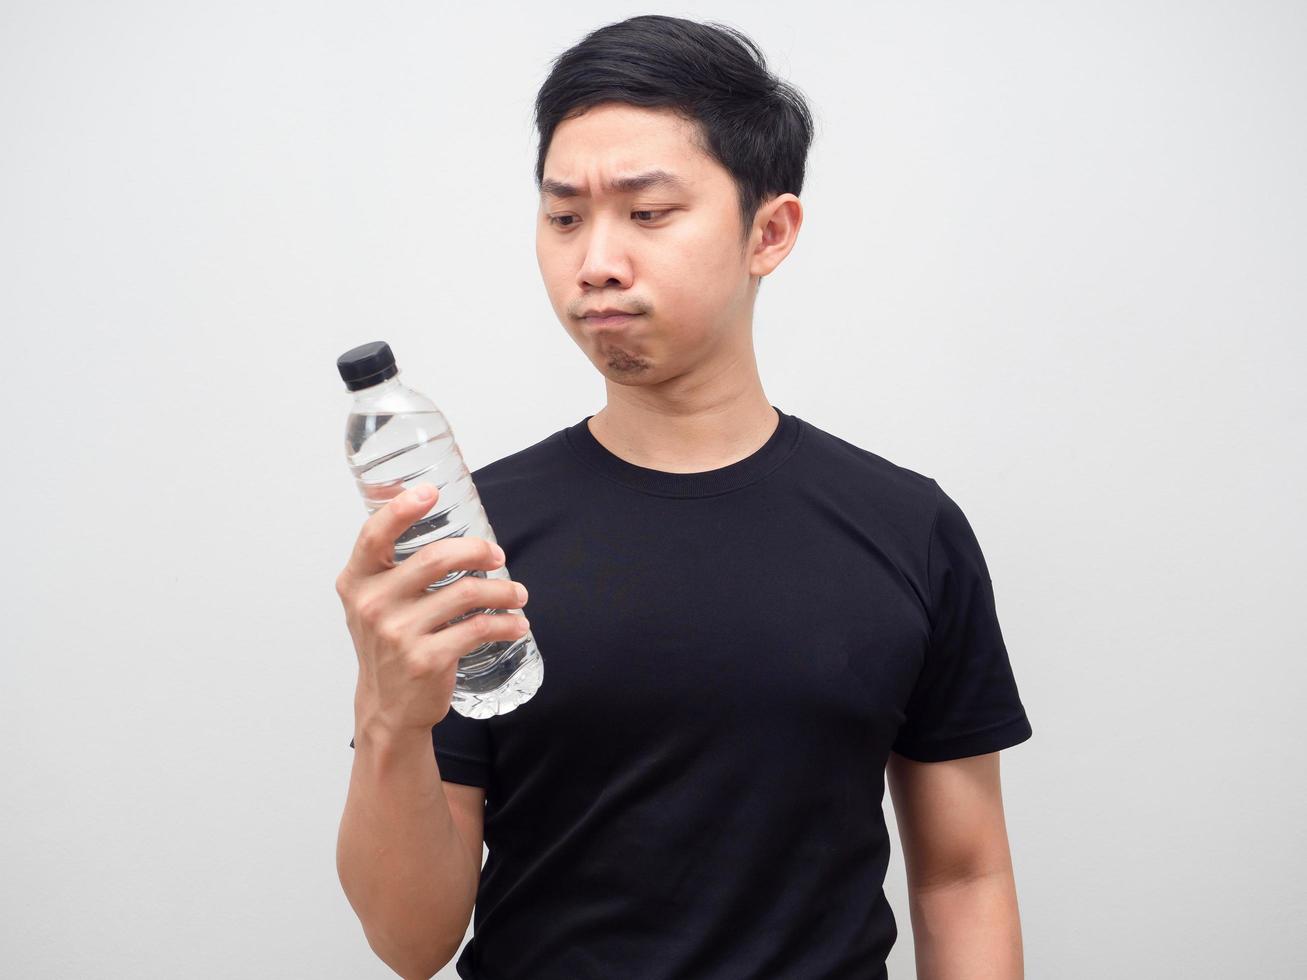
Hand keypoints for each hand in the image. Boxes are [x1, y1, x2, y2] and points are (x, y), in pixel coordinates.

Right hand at [335, 482, 529, 733]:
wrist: (387, 708)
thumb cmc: (387, 644)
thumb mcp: (372, 602)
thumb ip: (390, 565)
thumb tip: (431, 514)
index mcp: (357, 582)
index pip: (374, 535)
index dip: (401, 509)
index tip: (429, 492)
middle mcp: (373, 605)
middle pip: (436, 558)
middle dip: (477, 550)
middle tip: (497, 555)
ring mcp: (399, 634)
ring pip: (466, 593)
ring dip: (503, 590)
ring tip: (518, 594)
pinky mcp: (427, 660)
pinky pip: (479, 628)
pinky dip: (507, 623)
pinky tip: (517, 623)